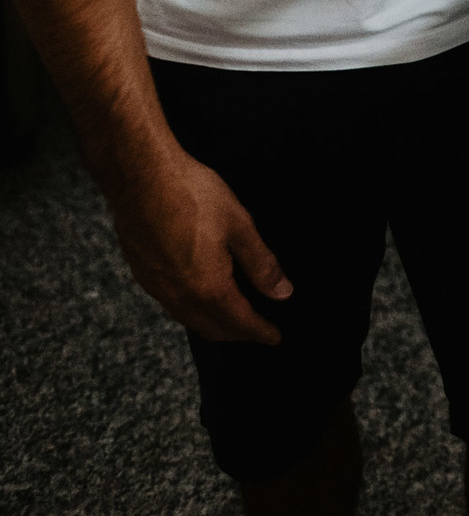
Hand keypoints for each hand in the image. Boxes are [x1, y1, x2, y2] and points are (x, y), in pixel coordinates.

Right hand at [107, 146, 292, 344]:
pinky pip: (171, 305)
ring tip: (230, 317)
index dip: (260, 331)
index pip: (240, 322)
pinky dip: (191, 310)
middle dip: (237, 333)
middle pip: (213, 328)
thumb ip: (261, 263)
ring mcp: (156, 287)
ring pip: (189, 320)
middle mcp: (179, 297)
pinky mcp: (142, 273)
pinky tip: (197, 295)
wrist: (140, 177)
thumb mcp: (239, 225)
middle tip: (256, 330)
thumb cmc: (192, 195)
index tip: (274, 337)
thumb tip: (281, 292)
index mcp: (208, 288)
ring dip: (213, 324)